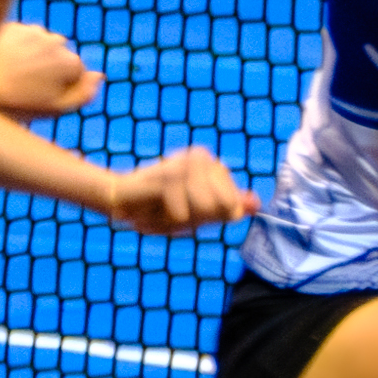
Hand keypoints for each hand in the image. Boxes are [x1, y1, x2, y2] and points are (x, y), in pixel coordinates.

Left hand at [0, 23, 96, 119]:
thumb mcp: (57, 108)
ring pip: (42, 42)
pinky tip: (7, 60)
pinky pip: (23, 36)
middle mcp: (57, 41)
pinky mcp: (14, 27)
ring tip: (17, 72)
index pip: (76, 71)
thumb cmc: (21, 103)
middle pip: (60, 54)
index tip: (45, 93)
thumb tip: (99, 75)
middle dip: (50, 65)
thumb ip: (84, 93)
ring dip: (36, 53)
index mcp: (71, 62)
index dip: (62, 84)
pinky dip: (18, 45)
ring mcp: (34, 32)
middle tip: (30, 83)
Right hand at [97, 147, 253, 236]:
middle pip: (224, 207)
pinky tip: (156, 206)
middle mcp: (202, 157)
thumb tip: (257, 204)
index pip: (233, 207)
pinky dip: (170, 218)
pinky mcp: (168, 172)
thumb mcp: (199, 214)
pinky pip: (184, 213)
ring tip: (165, 209)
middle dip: (199, 219)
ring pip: (206, 209)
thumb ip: (228, 208)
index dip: (210, 218)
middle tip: (176, 211)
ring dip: (183, 219)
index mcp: (213, 166)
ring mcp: (185, 162)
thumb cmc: (160, 210)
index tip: (189, 212)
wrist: (120, 201)